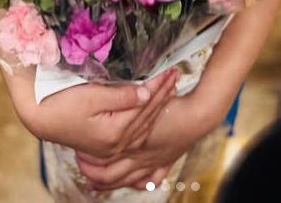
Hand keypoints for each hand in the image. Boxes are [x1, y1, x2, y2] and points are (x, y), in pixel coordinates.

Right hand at [30, 68, 177, 157]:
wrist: (41, 119)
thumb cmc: (62, 103)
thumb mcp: (91, 96)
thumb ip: (120, 96)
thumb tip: (145, 93)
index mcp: (114, 132)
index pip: (144, 105)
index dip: (158, 86)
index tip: (170, 70)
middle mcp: (116, 144)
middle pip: (147, 117)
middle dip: (162, 94)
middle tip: (175, 75)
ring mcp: (111, 147)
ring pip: (143, 126)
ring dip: (158, 107)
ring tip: (170, 89)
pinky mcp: (106, 145)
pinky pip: (135, 133)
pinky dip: (147, 120)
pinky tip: (153, 111)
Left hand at [76, 94, 210, 191]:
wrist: (203, 113)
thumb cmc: (176, 107)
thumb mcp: (141, 98)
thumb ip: (123, 98)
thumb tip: (101, 107)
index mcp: (133, 143)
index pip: (105, 159)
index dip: (89, 158)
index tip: (77, 153)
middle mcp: (142, 157)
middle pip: (112, 174)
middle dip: (94, 172)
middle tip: (80, 165)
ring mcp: (155, 161)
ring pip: (127, 179)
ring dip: (111, 182)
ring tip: (94, 183)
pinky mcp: (166, 160)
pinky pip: (149, 178)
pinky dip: (140, 182)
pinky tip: (136, 183)